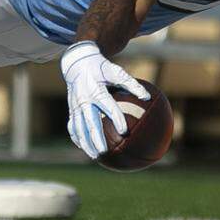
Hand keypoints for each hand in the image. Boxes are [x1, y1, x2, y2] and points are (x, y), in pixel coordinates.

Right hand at [61, 41, 149, 158]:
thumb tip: (148, 97)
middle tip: (104, 151)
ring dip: (85, 142)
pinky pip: (72, 126)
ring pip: (78, 128)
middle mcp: (84, 100)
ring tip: (94, 156)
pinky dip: (77, 137)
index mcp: (96, 90)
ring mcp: (75, 106)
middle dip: (95, 138)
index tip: (124, 131)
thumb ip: (131, 84)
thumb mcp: (116, 72)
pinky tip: (84, 148)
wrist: (77, 62)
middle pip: (89, 122)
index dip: (116, 118)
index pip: (107, 106)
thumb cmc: (100, 68)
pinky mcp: (71, 109)